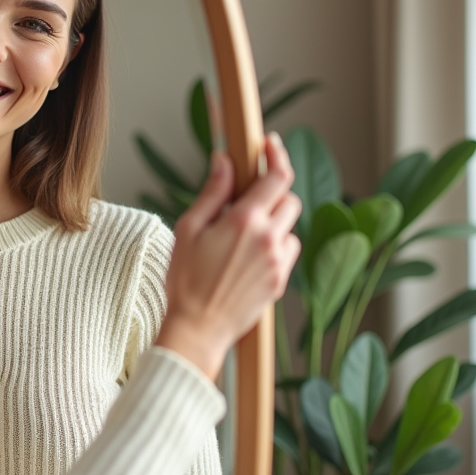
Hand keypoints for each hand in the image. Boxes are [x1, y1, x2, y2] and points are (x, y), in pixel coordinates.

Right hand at [155, 133, 301, 378]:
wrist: (198, 328)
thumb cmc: (186, 281)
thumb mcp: (189, 229)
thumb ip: (212, 193)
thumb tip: (224, 162)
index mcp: (246, 222)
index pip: (276, 177)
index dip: (276, 156)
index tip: (270, 146)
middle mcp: (269, 239)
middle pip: (289, 200)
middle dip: (272, 194)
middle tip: (246, 201)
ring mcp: (279, 262)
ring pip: (290, 228)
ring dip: (273, 223)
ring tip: (243, 236)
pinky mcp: (280, 282)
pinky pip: (287, 252)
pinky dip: (274, 247)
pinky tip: (248, 257)